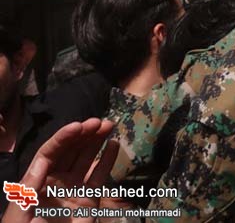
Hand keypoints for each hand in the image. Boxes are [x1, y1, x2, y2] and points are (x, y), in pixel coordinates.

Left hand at [3, 118, 117, 222]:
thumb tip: (42, 162)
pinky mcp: (88, 200)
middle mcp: (55, 180)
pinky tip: (114, 145)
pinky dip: (107, 160)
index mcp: (36, 182)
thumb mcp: (19, 215)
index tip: (79, 126)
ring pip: (86, 159)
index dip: (65, 137)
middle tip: (100, 122)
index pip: (51, 152)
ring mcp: (72, 189)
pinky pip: (99, 176)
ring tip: (109, 125)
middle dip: (84, 134)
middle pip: (70, 151)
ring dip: (96, 141)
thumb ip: (28, 189)